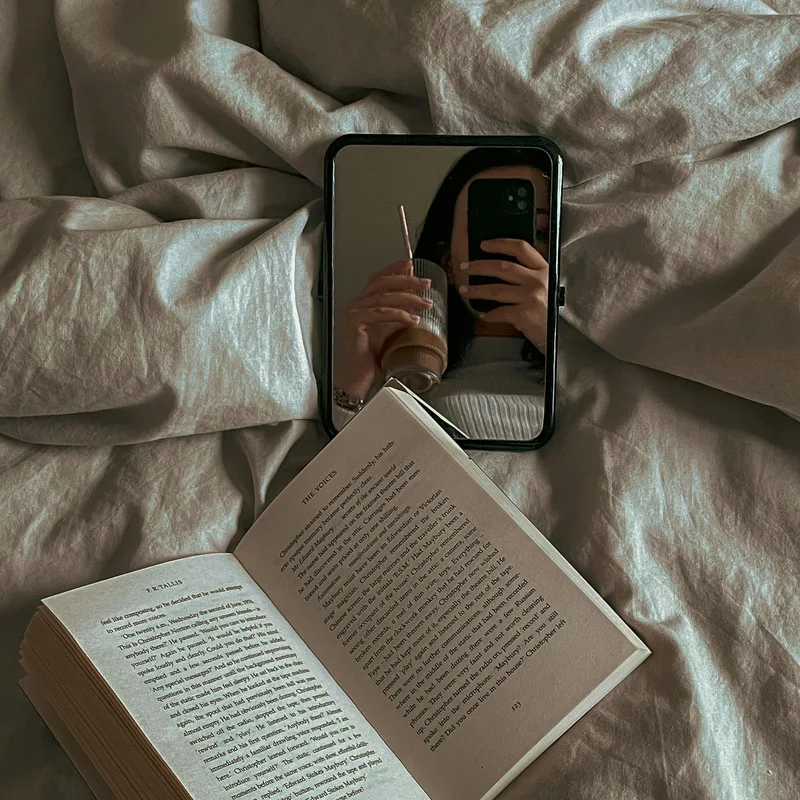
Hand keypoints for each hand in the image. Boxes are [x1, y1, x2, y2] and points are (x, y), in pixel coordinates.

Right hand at [335, 260, 431, 398]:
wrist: (355, 381)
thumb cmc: (369, 361)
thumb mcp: (388, 332)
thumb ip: (397, 316)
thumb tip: (415, 302)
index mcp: (361, 305)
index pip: (377, 279)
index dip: (394, 269)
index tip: (411, 263)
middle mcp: (355, 306)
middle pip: (382, 283)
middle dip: (406, 281)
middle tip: (425, 284)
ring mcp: (352, 313)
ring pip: (383, 296)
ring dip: (408, 298)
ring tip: (426, 304)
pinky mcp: (354, 324)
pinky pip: (381, 313)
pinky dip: (399, 314)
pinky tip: (412, 320)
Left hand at [460, 238, 548, 350]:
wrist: (565, 337)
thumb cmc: (554, 313)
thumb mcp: (549, 288)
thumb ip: (532, 277)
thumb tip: (501, 271)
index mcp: (544, 270)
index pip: (521, 248)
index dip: (500, 244)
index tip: (484, 245)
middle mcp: (538, 280)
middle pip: (502, 267)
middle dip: (479, 266)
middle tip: (465, 268)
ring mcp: (531, 297)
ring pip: (494, 289)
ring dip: (476, 290)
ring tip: (464, 290)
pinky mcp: (524, 314)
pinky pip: (498, 312)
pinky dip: (488, 315)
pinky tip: (483, 316)